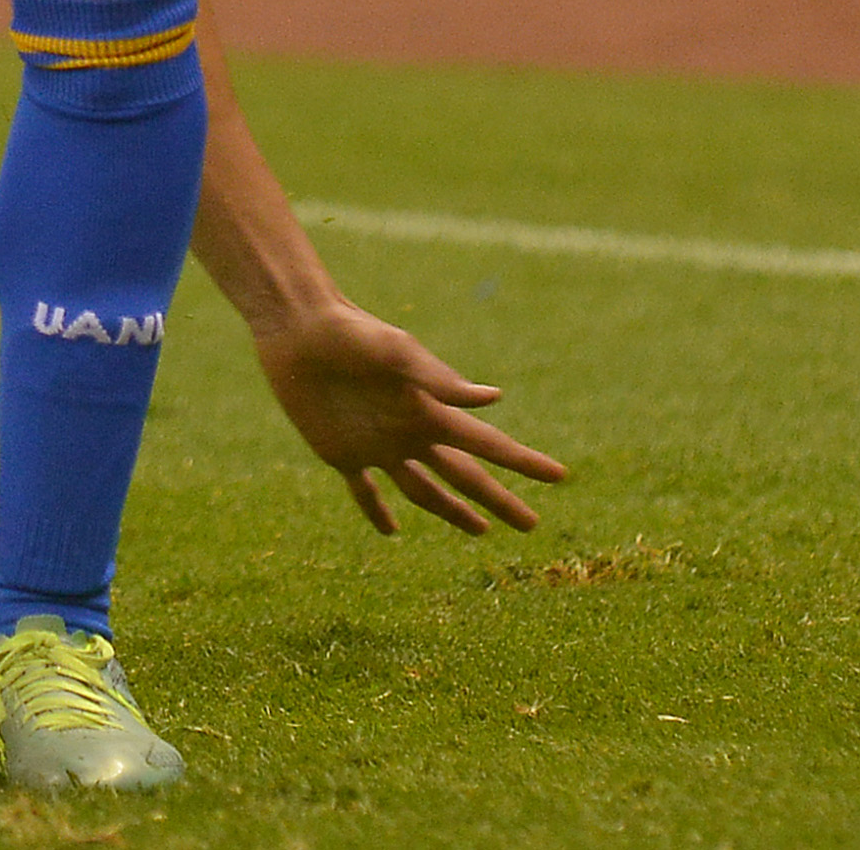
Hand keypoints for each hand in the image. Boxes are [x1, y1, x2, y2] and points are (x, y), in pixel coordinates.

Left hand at [250, 295, 564, 535]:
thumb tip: (494, 399)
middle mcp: (410, 432)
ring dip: (452, 511)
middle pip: (465, 476)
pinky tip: (390, 531)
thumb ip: (438, 378)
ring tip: (481, 532)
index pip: (487, 446)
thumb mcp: (394, 351)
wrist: (300, 326)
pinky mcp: (341, 451)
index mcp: (429, 410)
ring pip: (424, 490)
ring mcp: (377, 445)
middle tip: (531, 524)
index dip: (523, 463)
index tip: (559, 476)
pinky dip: (376, 511)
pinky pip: (364, 492)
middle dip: (499, 500)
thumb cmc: (350, 330)